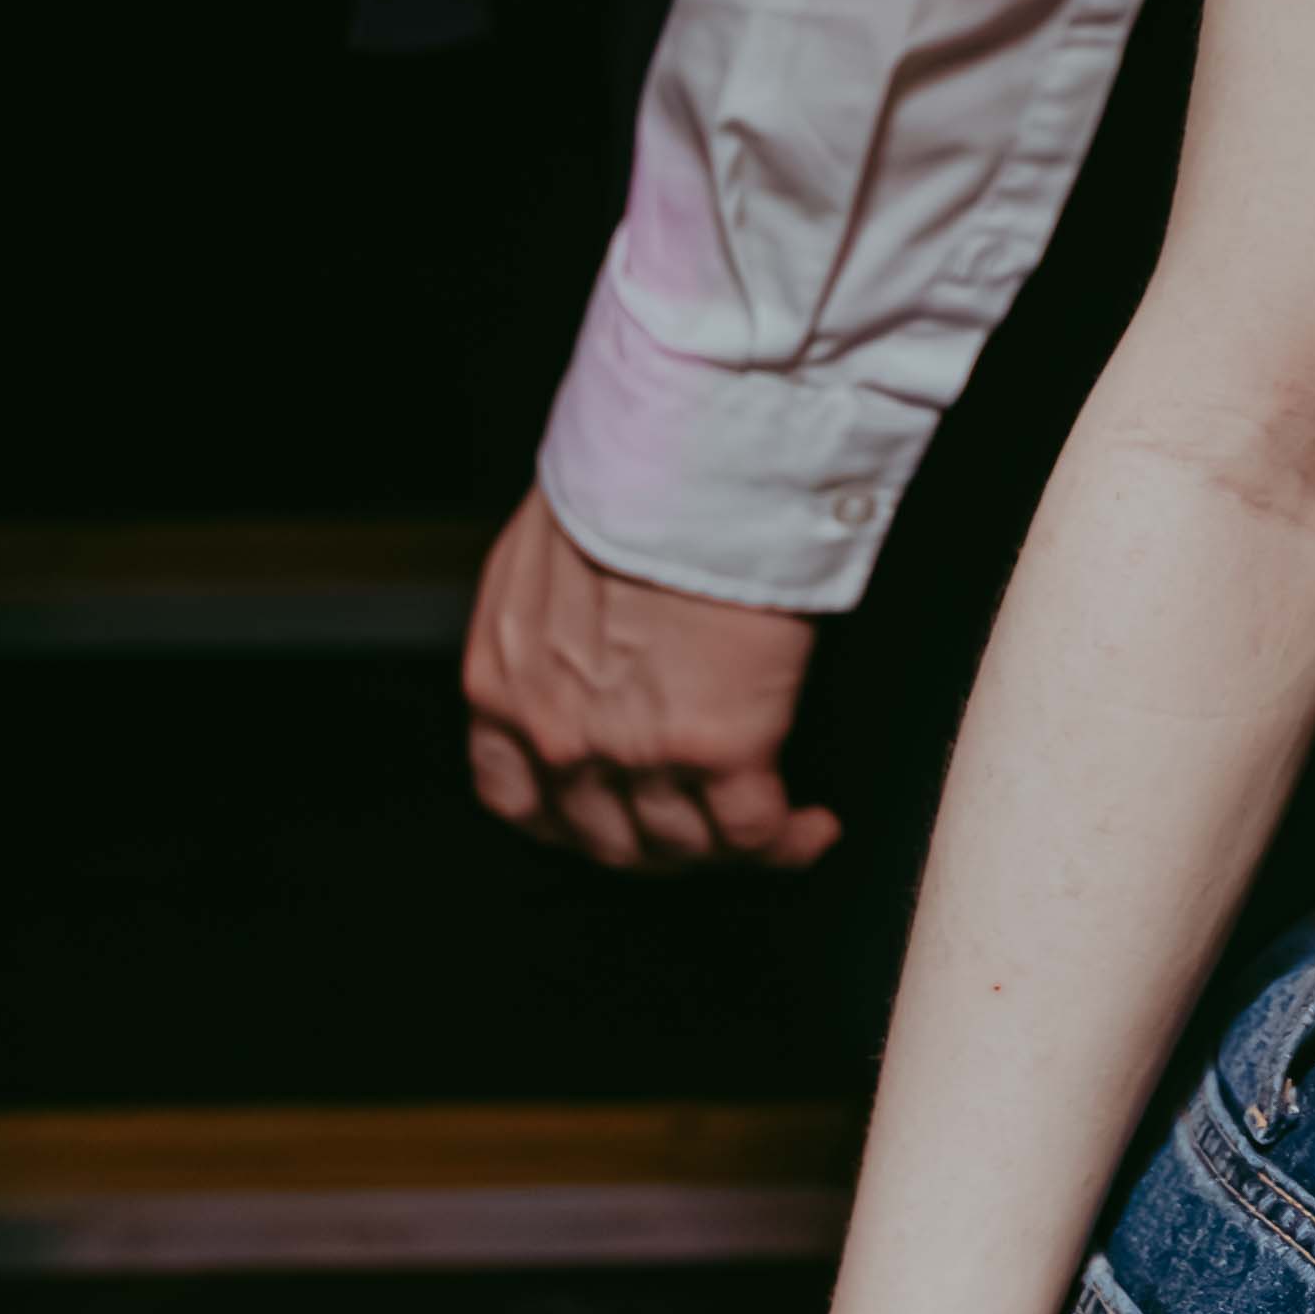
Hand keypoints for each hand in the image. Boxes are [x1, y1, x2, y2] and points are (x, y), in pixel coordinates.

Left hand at [463, 488, 842, 872]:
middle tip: (706, 831)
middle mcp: (558, 734)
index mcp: (503, 684)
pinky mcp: (720, 747)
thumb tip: (595, 636)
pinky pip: (754, 832)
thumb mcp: (545, 552)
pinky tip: (811, 828)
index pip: (518, 798)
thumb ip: (552, 622)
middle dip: (659, 847)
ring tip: (775, 831)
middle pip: (604, 838)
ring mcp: (636, 749)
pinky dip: (787, 842)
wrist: (692, 461)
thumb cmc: (628, 474)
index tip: (612, 819)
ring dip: (729, 851)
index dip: (571, 823)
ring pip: (683, 846)